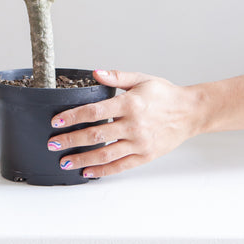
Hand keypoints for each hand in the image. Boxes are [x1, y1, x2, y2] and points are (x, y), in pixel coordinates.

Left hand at [48, 69, 200, 176]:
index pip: (94, 112)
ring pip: (105, 154)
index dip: (73, 117)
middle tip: (53, 144)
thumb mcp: (141, 78)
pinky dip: (102, 170)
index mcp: (129, 104)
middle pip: (95, 135)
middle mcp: (133, 125)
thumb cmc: (164, 94)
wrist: (190, 112)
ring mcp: (139, 143)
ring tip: (64, 162)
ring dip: (82, 159)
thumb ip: (116, 76)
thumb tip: (94, 72)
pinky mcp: (145, 156)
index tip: (57, 122)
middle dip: (71, 141)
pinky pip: (120, 166)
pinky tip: (87, 172)